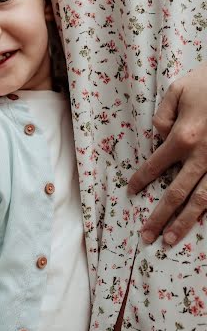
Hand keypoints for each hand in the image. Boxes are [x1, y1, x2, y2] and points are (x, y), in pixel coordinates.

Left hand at [128, 64, 206, 245]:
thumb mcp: (178, 90)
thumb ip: (162, 116)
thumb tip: (160, 138)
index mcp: (184, 137)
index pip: (156, 164)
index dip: (142, 179)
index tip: (131, 191)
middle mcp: (202, 156)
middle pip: (177, 193)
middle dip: (160, 216)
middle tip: (147, 236)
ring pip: (203, 201)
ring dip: (186, 223)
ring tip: (171, 240)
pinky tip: (203, 222)